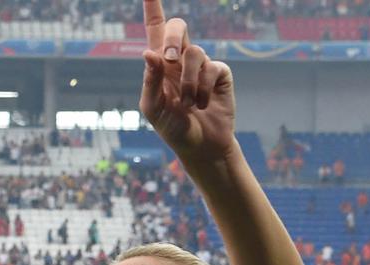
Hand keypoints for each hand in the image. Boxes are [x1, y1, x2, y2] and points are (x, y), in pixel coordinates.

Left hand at [139, 0, 235, 162]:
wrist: (200, 145)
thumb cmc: (172, 127)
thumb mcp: (153, 108)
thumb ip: (150, 80)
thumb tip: (149, 52)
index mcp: (159, 65)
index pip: (156, 29)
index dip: (153, 8)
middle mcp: (180, 59)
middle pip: (178, 27)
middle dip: (174, 37)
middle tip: (170, 58)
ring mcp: (202, 64)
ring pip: (194, 53)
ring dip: (188, 82)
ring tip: (189, 104)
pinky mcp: (220, 73)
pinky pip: (211, 68)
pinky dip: (202, 89)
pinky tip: (203, 104)